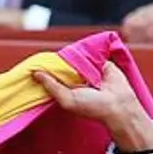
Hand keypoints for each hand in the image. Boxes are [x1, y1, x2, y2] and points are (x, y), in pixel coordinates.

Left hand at [31, 60, 152, 151]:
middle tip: (47, 55)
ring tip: (64, 51)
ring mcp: (89, 70)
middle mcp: (76, 79)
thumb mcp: (67, 99)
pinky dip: (88, 50)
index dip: (45, 71)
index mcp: (67, 89)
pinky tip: (80, 47)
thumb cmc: (91, 106)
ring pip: (76, 58)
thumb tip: (35, 73)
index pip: (52, 77)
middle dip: (56, 61)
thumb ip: (51, 86)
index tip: (34, 64)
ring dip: (72, 54)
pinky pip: (92, 53)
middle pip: (63, 66)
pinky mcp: (101, 62)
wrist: (118, 104)